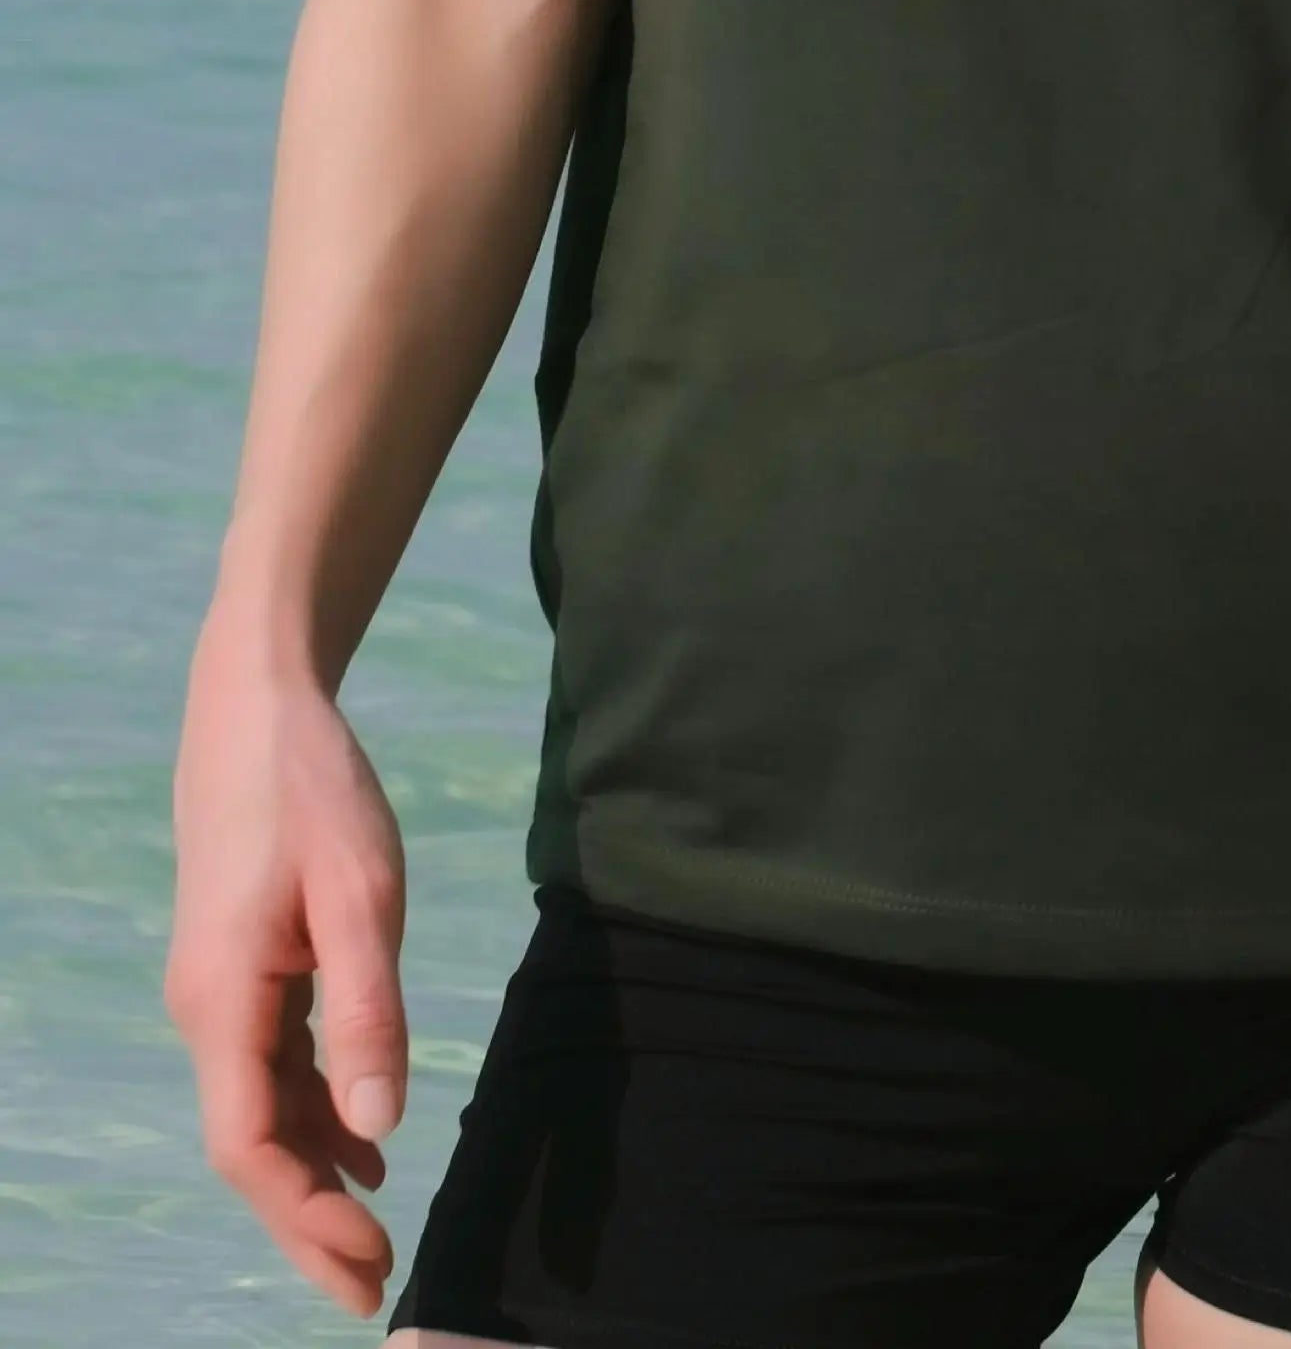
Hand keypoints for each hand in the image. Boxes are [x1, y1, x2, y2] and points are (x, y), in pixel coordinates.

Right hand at [166, 643, 409, 1319]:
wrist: (256, 706)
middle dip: (308, 1221)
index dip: (302, 1215)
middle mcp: (206, 1011)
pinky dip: (316, 1111)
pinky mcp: (244, 970)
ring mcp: (220, 993)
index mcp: (223, 1000)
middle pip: (251, 1145)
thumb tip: (380, 1126)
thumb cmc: (309, 788)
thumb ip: (367, 1009)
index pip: (249, 1145)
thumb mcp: (359, 892)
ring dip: (314, 1174)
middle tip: (372, 1290)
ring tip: (376, 1237)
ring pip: (262, 1110)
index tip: (362, 1263)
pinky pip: (273, 1066)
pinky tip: (364, 1142)